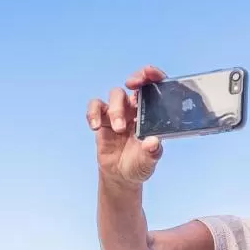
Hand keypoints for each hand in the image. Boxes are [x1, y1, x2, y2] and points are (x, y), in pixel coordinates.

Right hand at [86, 65, 165, 184]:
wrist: (121, 176)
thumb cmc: (139, 164)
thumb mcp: (149, 161)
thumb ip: (152, 152)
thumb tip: (153, 142)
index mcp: (152, 113)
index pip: (155, 88)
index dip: (154, 76)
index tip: (150, 74)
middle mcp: (136, 109)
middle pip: (135, 84)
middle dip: (136, 79)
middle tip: (132, 84)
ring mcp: (118, 112)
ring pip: (115, 95)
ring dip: (116, 109)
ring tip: (118, 129)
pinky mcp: (102, 120)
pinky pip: (95, 107)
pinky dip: (93, 113)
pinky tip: (95, 126)